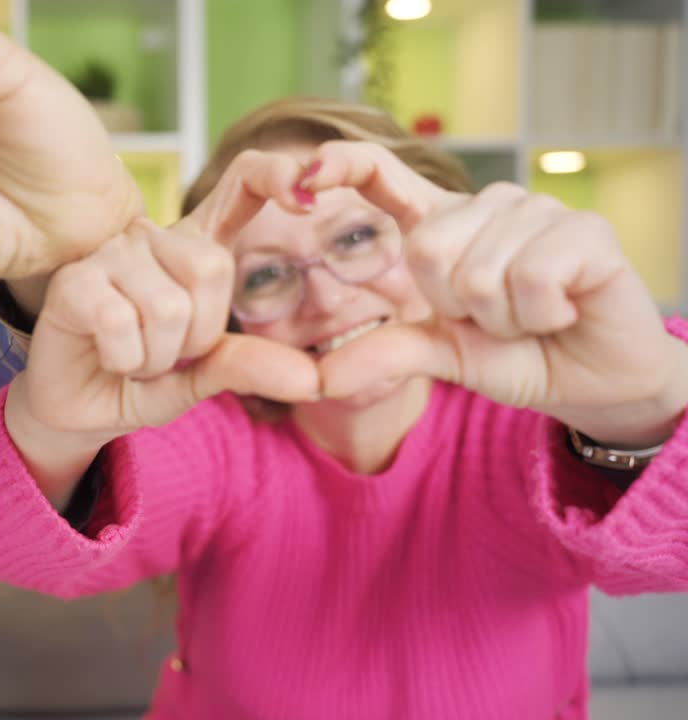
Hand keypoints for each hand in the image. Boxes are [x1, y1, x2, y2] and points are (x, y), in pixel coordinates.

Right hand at [5, 150, 323, 498]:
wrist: (73, 412)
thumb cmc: (138, 383)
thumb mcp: (202, 379)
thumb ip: (248, 368)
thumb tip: (311, 380)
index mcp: (192, 246)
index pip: (242, 186)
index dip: (277, 175)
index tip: (308, 193)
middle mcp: (151, 236)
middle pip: (211, 269)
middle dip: (196, 338)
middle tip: (163, 352)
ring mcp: (109, 253)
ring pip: (168, 307)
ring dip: (155, 357)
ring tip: (131, 357)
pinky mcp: (73, 280)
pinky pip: (121, 323)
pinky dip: (124, 359)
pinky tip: (105, 355)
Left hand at [305, 142, 687, 445]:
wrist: (591, 383)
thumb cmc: (515, 356)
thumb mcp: (442, 357)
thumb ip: (385, 355)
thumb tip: (321, 378)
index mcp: (443, 226)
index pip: (383, 176)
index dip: (344, 164)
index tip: (304, 174)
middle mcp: (487, 205)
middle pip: (427, 249)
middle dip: (456, 308)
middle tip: (495, 318)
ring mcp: (537, 209)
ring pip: (479, 272)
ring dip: (502, 319)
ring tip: (530, 317)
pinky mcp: (584, 229)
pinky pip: (529, 278)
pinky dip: (538, 315)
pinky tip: (561, 312)